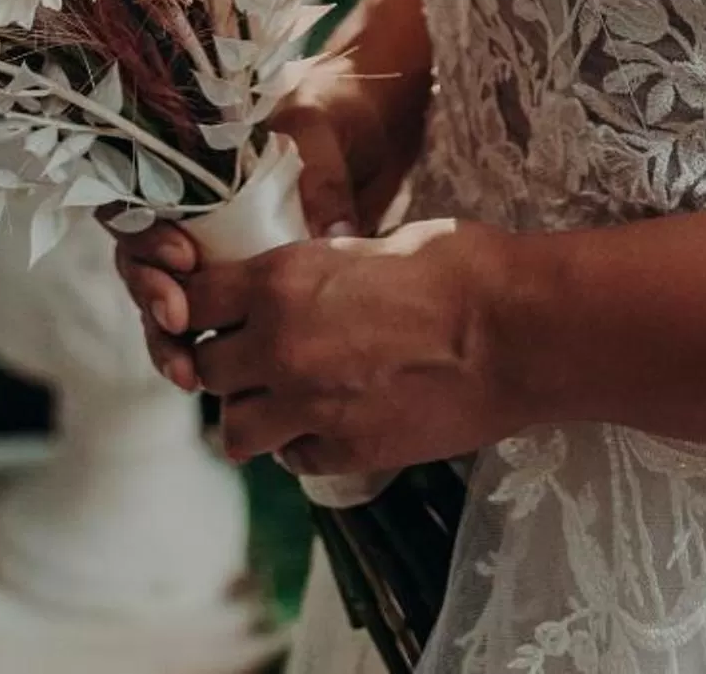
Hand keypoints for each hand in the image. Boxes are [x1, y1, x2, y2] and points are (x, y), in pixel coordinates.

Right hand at [110, 55, 412, 393]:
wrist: (367, 131)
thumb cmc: (332, 115)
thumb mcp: (322, 132)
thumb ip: (321, 181)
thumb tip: (332, 241)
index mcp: (191, 162)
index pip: (136, 199)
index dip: (146, 235)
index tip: (186, 258)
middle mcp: (189, 210)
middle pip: (139, 259)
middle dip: (151, 296)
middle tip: (180, 322)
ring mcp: (209, 250)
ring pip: (162, 300)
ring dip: (166, 340)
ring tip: (190, 375)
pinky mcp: (237, 287)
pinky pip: (201, 324)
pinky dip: (197, 354)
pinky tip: (206, 381)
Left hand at [182, 214, 519, 478]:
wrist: (513, 330)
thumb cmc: (454, 266)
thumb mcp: (369, 244)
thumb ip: (317, 271)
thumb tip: (300, 283)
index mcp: (282, 280)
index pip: (193, 301)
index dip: (199, 307)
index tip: (216, 311)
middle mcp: (280, 346)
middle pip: (206, 370)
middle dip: (226, 365)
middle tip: (257, 358)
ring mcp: (310, 406)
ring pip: (234, 431)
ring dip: (254, 415)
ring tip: (287, 400)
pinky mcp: (347, 452)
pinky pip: (293, 461)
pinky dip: (301, 447)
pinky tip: (332, 423)